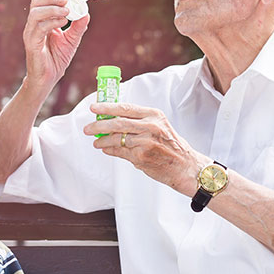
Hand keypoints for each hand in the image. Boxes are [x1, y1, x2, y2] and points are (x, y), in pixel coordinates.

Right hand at [22, 0, 89, 93]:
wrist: (48, 79)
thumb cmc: (56, 59)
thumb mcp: (71, 40)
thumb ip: (78, 27)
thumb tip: (86, 13)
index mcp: (41, 21)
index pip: (44, 0)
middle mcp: (33, 25)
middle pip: (36, 2)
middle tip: (68, 0)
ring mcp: (31, 34)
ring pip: (36, 13)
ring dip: (53, 9)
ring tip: (67, 12)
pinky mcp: (31, 44)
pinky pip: (39, 28)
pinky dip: (52, 22)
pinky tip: (64, 23)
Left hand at [84, 102, 210, 195]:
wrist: (185, 166)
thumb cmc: (171, 145)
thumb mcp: (159, 126)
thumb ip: (139, 121)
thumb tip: (113, 119)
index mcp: (154, 115)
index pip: (125, 108)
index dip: (107, 107)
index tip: (94, 107)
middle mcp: (150, 127)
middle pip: (117, 123)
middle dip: (99, 125)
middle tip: (88, 128)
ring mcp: (145, 142)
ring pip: (116, 139)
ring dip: (103, 140)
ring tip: (96, 141)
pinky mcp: (141, 157)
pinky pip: (120, 152)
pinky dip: (110, 150)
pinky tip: (105, 149)